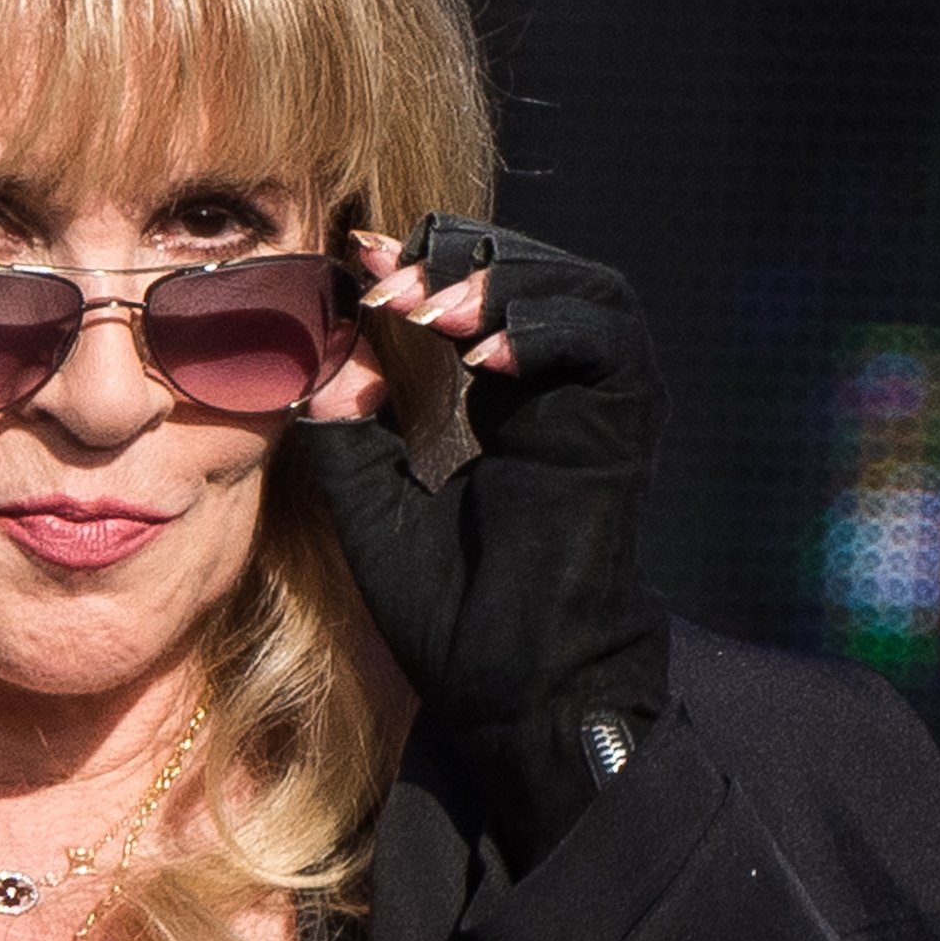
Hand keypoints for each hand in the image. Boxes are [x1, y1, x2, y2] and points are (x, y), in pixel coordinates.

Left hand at [296, 214, 670, 868]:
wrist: (511, 687)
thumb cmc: (449, 612)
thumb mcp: (369, 499)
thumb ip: (345, 422)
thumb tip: (314, 344)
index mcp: (507, 402)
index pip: (474, 294)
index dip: (419, 263)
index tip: (354, 253)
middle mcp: (561, 393)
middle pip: (534, 269)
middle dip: (457, 257)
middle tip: (387, 283)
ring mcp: (600, 407)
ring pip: (583, 289)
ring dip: (504, 280)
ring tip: (433, 310)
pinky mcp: (625, 429)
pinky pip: (609, 342)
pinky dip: (548, 328)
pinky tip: (483, 354)